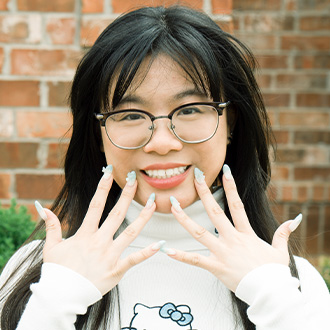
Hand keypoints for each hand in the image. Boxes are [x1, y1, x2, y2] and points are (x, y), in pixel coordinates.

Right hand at [35, 167, 159, 294]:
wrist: (61, 296)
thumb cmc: (57, 271)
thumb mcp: (51, 247)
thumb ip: (51, 226)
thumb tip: (43, 208)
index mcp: (85, 234)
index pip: (96, 205)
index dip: (103, 187)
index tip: (109, 173)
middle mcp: (99, 241)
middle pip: (117, 214)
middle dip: (126, 195)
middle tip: (134, 179)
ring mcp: (109, 255)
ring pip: (130, 233)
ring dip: (143, 217)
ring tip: (153, 203)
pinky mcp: (116, 270)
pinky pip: (134, 259)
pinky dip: (147, 253)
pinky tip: (159, 245)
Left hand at [166, 165, 301, 291]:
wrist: (271, 293)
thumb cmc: (274, 272)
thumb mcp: (280, 250)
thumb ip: (283, 233)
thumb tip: (295, 220)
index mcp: (245, 233)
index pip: (237, 205)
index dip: (231, 186)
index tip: (225, 171)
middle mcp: (232, 239)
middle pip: (215, 212)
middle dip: (204, 193)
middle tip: (196, 177)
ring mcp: (222, 252)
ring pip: (200, 232)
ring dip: (185, 218)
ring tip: (173, 205)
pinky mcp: (216, 267)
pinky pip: (195, 260)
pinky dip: (181, 256)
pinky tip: (167, 250)